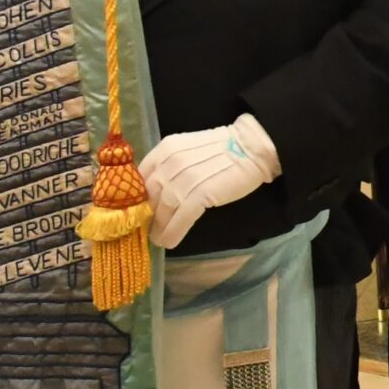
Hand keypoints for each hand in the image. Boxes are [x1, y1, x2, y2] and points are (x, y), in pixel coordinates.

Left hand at [140, 115, 280, 250]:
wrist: (251, 147)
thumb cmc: (222, 149)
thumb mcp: (188, 149)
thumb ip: (171, 165)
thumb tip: (157, 190)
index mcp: (165, 150)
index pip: (140, 178)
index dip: (138, 198)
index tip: (139, 210)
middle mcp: (170, 163)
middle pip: (150, 196)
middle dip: (147, 216)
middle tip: (147, 229)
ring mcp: (185, 179)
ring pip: (163, 210)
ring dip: (158, 228)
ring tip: (157, 239)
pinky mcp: (201, 194)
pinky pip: (181, 218)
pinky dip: (174, 232)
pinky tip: (170, 242)